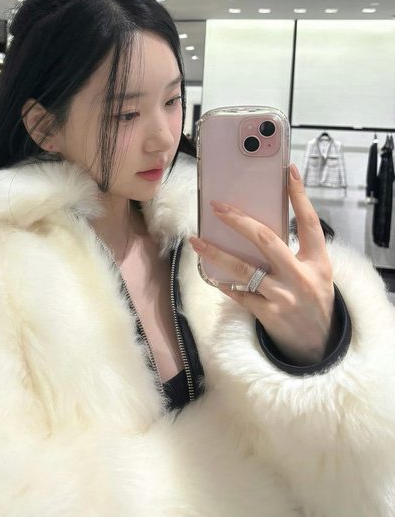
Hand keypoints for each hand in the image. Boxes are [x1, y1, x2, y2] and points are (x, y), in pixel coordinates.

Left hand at [189, 164, 334, 365]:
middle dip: (239, 221)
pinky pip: (238, 293)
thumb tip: (259, 225)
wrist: (319, 345)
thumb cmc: (314, 300)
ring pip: (244, 268)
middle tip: (217, 207)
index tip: (288, 171)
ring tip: (196, 240)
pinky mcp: (267, 313)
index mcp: (318, 261)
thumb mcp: (317, 272)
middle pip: (267, 240)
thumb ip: (296, 250)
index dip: (299, 196)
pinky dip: (222, 282)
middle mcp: (301, 276)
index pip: (310, 222)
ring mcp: (283, 296)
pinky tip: (209, 272)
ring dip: (216, 252)